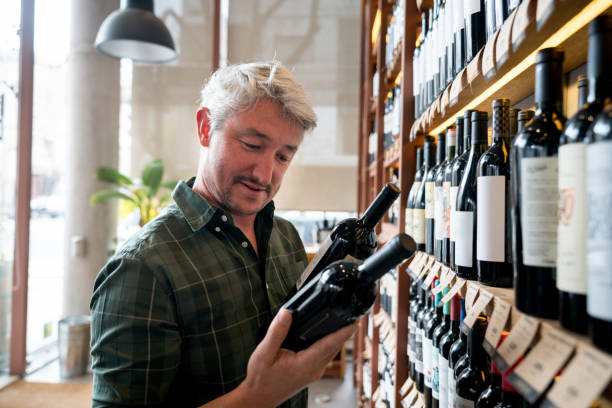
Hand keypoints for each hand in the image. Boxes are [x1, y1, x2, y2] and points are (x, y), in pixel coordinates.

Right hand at [236, 308, 356, 407]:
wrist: (258, 397)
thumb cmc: (261, 378)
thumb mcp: (264, 353)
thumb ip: (277, 332)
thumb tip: (287, 313)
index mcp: (305, 365)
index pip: (329, 345)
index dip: (343, 333)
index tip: (355, 322)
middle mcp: (314, 370)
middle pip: (334, 347)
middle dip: (344, 330)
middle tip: (351, 312)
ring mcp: (314, 372)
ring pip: (331, 351)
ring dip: (338, 336)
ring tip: (342, 318)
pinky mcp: (312, 371)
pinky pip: (325, 354)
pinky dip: (329, 342)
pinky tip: (326, 332)